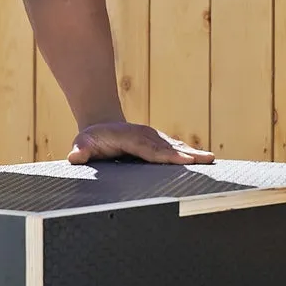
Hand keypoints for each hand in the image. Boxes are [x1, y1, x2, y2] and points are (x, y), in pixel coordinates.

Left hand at [67, 121, 214, 165]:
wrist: (100, 124)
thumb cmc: (90, 139)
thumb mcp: (82, 143)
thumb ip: (80, 150)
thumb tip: (75, 157)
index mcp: (129, 138)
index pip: (149, 149)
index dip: (166, 155)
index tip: (182, 160)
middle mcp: (145, 136)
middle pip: (167, 147)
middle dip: (186, 154)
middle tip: (204, 160)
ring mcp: (154, 137)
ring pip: (175, 146)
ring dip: (193, 153)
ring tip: (210, 159)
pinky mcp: (159, 142)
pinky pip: (176, 148)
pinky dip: (190, 153)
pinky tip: (204, 160)